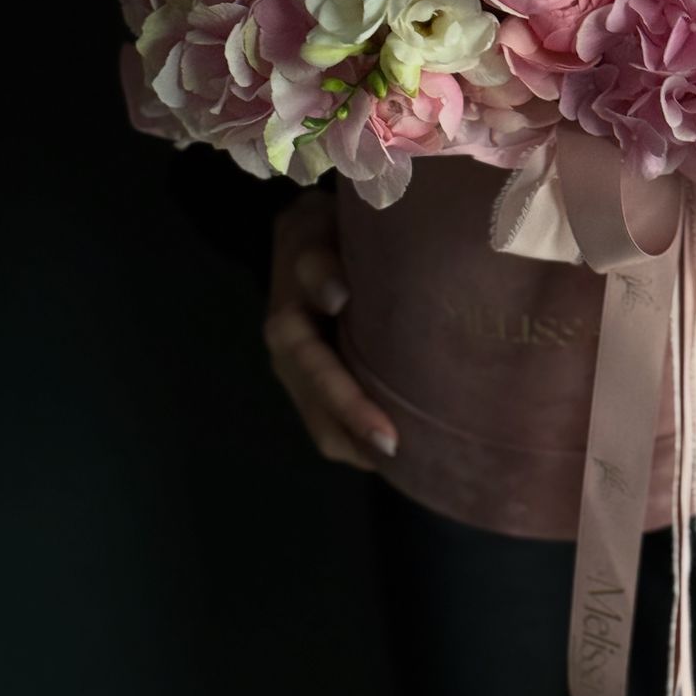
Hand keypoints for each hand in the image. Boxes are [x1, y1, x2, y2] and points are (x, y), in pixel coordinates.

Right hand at [262, 187, 398, 472]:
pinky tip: (398, 446)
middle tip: (409, 464)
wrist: (307, 229)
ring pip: (326, 430)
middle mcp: (288, 360)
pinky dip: (359, 437)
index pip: (321, 380)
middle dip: (362, 443)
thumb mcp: (314, 233)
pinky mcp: (314, 378)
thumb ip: (319, 262)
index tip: (390, 438)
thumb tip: (336, 299)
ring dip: (361, 448)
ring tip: (408, 466)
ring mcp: (299, 374)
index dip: (353, 411)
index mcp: (287, 326)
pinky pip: (332, 421)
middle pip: (322, 421)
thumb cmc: (319, 230)